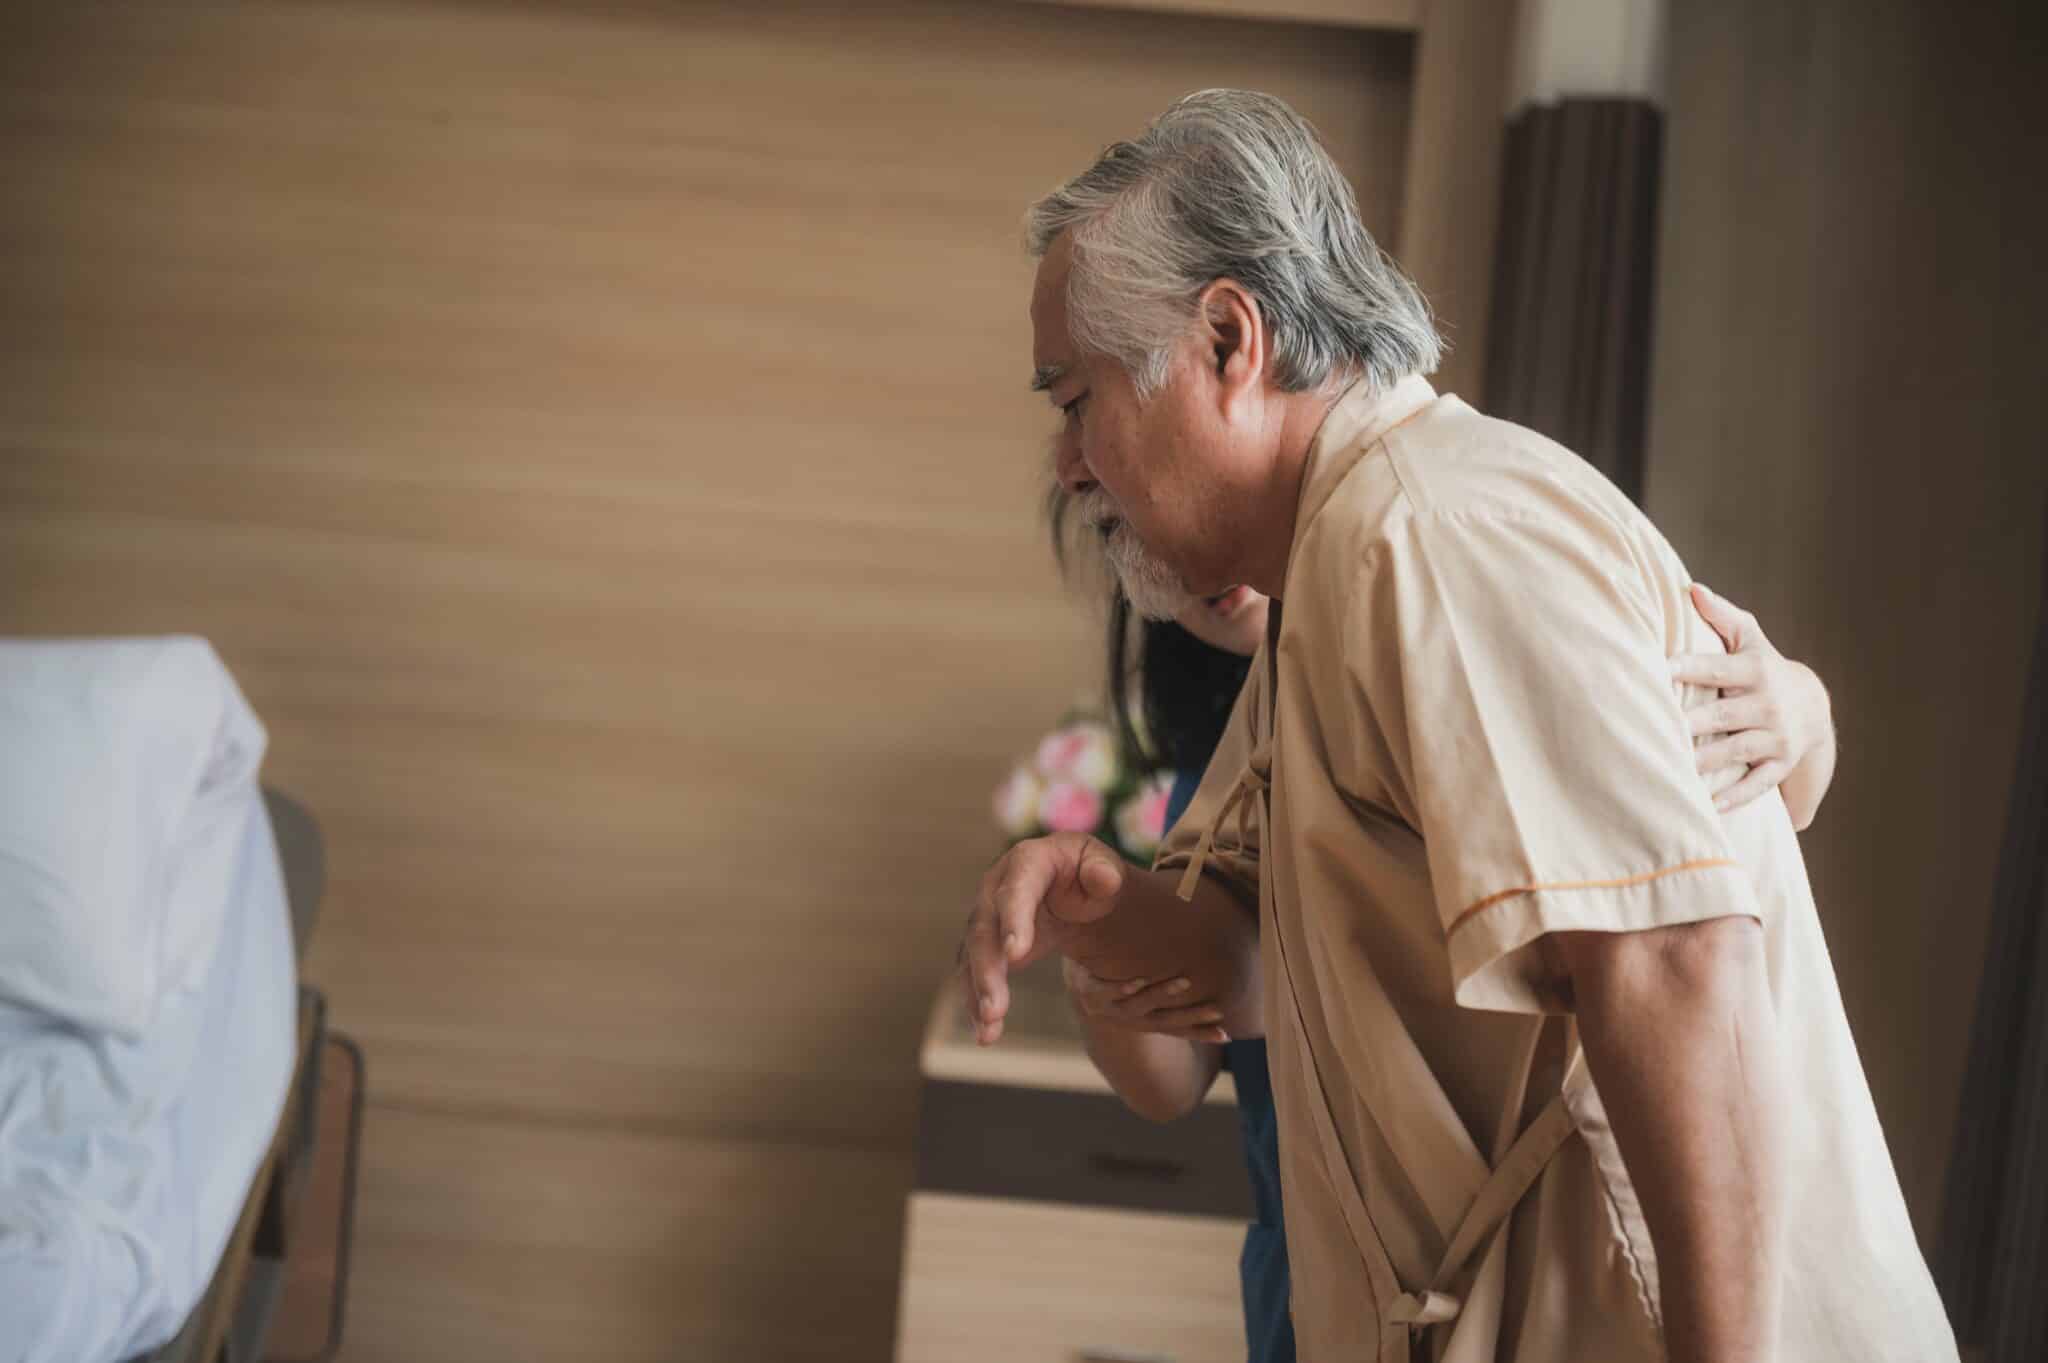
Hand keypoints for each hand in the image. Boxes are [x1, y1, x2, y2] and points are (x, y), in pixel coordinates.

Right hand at [956, 832, 1125, 1045]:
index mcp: (1028, 861)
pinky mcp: (986, 945)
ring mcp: (988, 917)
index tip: (1016, 954)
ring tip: (988, 1030)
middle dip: (987, 970)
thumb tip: (1104, 880)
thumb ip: (1105, 873)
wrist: (1076, 889)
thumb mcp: (1104, 868)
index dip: (1013, 919)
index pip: (1017, 889)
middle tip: (995, 1009)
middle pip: (985, 928)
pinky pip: (976, 975)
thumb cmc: (1092, 875)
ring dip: (978, 993)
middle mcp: (996, 887)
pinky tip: (986, 1033)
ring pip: (974, 956)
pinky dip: (978, 1003)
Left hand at [1063, 957, 1231, 1044]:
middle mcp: (1130, 1018)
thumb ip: (1174, 996)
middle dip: (1191, 1015)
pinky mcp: (1091, 991)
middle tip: (1217, 1009)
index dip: (1201, 1033)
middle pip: (1164, 1019)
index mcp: (1145, 1021)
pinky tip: (1138, 980)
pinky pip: (1107, 989)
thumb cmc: (1123, 987)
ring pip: (1139, 1004)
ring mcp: (1110, 1006)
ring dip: (1162, 994)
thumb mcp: (1147, 995)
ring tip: (1185, 983)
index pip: (1178, 1029)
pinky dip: (1123, 986)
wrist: (1078, 980)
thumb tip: (1215, 988)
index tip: (1226, 1034)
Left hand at [1671, 582, 1834, 817]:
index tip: (1660, 669)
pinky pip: (1758, 784)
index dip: (1689, 668)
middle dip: (1691, 723)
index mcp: (1754, 671)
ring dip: (1705, 762)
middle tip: (1658, 728)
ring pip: (1736, 751)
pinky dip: (1736, 797)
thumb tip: (1692, 589)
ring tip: (1673, 768)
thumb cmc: (1763, 666)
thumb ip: (1721, 615)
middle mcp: (1767, 704)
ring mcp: (1776, 737)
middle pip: (1722, 715)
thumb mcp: (1751, 638)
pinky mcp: (1780, 764)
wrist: (1812, 705)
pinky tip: (1708, 806)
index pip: (1717, 669)